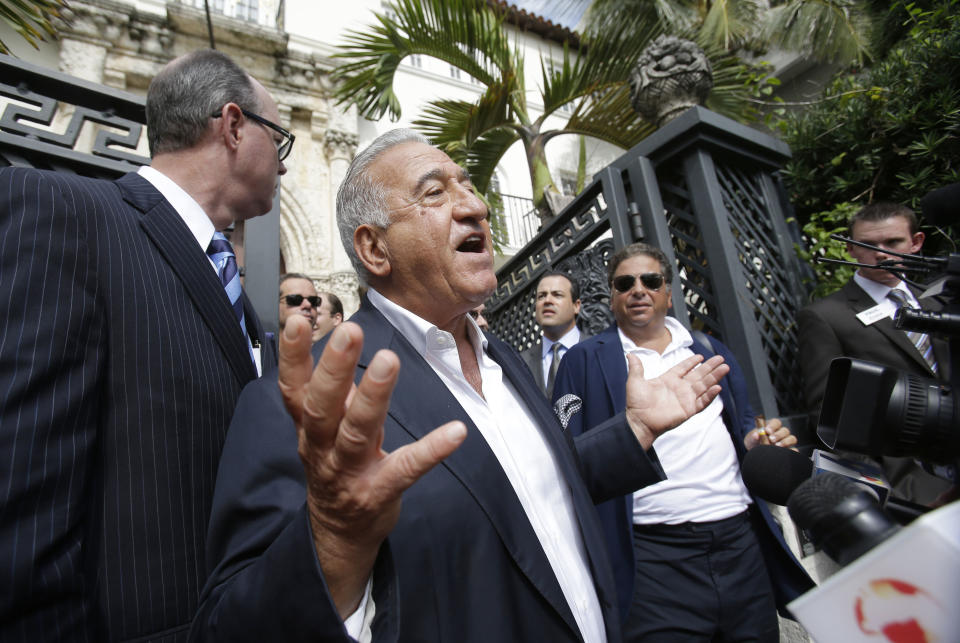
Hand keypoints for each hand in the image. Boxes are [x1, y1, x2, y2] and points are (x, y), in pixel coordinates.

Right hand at [278, 317, 466, 617]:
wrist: (338, 534)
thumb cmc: (335, 465)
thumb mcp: (324, 429)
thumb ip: (331, 390)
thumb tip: (342, 343)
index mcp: (308, 426)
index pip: (293, 388)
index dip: (292, 355)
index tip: (297, 319)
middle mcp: (321, 447)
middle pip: (322, 406)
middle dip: (334, 368)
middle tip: (351, 331)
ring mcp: (348, 472)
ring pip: (356, 433)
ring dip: (373, 397)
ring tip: (389, 361)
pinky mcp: (378, 493)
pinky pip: (406, 469)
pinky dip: (430, 450)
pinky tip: (456, 431)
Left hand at [625, 353, 728, 448]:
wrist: (638, 421)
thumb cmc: (636, 404)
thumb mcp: (635, 381)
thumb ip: (636, 367)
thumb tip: (630, 354)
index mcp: (668, 380)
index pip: (683, 368)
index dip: (692, 362)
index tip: (701, 355)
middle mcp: (679, 388)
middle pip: (698, 375)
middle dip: (710, 367)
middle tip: (720, 359)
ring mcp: (685, 399)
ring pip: (704, 386)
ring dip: (714, 377)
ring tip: (725, 368)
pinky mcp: (688, 410)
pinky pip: (702, 402)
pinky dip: (710, 395)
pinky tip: (718, 387)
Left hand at [744, 417, 796, 449]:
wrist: (755, 453)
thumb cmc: (754, 443)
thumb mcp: (751, 439)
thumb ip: (753, 436)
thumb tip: (756, 435)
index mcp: (772, 426)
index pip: (776, 422)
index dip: (773, 426)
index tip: (767, 430)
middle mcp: (780, 433)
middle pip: (785, 430)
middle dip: (778, 435)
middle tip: (771, 439)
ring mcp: (786, 442)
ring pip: (792, 439)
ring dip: (786, 442)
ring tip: (777, 446)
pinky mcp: (788, 451)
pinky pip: (794, 450)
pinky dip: (792, 451)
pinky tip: (785, 454)